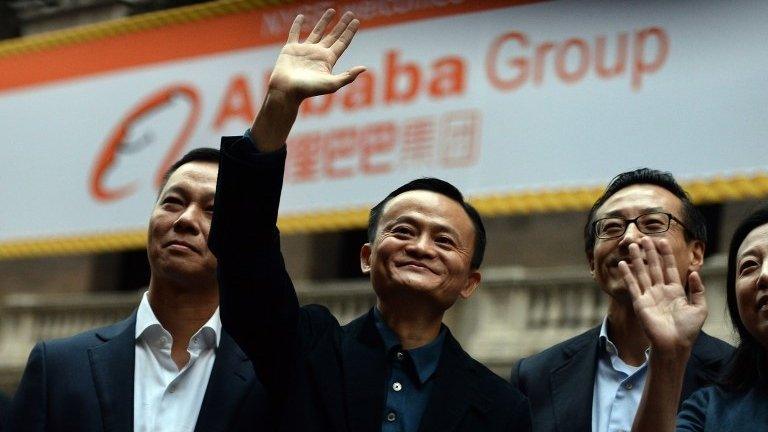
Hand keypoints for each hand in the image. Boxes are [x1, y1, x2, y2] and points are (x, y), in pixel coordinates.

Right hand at [269, 9, 366, 101]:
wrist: (286, 91)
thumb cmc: (308, 90)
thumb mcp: (331, 84)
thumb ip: (347, 76)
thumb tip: (364, 68)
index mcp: (328, 60)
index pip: (342, 43)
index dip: (349, 32)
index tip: (356, 21)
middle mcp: (318, 54)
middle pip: (333, 36)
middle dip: (342, 25)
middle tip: (350, 13)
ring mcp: (304, 50)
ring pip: (317, 31)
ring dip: (324, 21)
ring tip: (332, 10)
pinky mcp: (290, 49)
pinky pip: (294, 33)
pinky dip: (297, 24)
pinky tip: (301, 16)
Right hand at [619, 237, 706, 356]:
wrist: (674, 345)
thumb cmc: (688, 330)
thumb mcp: (700, 308)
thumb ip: (698, 290)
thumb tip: (693, 272)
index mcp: (675, 291)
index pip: (669, 268)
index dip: (666, 255)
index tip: (662, 241)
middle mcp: (660, 291)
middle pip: (654, 267)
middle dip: (650, 252)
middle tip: (645, 238)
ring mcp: (649, 296)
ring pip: (642, 273)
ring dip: (637, 259)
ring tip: (632, 245)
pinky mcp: (640, 303)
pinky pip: (632, 286)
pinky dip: (628, 275)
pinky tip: (623, 264)